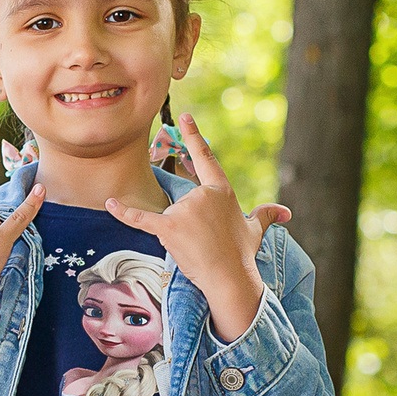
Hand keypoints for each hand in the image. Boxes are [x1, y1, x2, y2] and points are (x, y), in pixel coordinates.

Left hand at [103, 114, 287, 341]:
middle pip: (182, 201)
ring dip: (179, 233)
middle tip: (204, 242)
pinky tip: (110, 203)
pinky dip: (124, 212)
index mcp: (221, 190)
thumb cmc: (242, 254)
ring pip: (169, 215)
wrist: (230, 278)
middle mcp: (202, 195)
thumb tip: (286, 212)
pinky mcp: (169, 227)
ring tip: (196, 249)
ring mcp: (185, 210)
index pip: (205, 159)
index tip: (184, 117)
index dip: (193, 136)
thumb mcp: (256, 230)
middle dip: (189, 224)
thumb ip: (266, 215)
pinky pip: (141, 218)